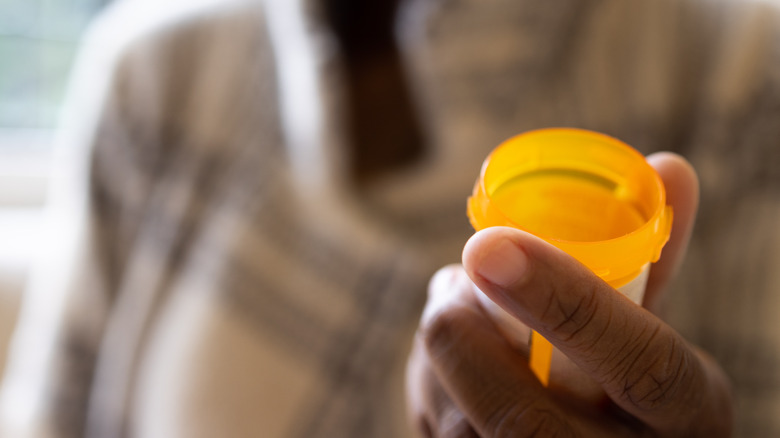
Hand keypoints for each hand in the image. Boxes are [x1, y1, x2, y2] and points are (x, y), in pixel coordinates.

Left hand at [406, 153, 732, 436]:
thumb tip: (666, 164)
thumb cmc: (632, 394)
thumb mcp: (655, 337)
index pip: (642, 365)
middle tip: (450, 284)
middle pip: (523, 420)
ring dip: (435, 359)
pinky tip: (444, 371)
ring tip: (450, 312)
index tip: (489, 244)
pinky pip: (438, 437)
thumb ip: (648, 259)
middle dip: (462, 339)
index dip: (565, 301)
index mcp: (685, 414)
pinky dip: (428, 391)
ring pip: (463, 432)